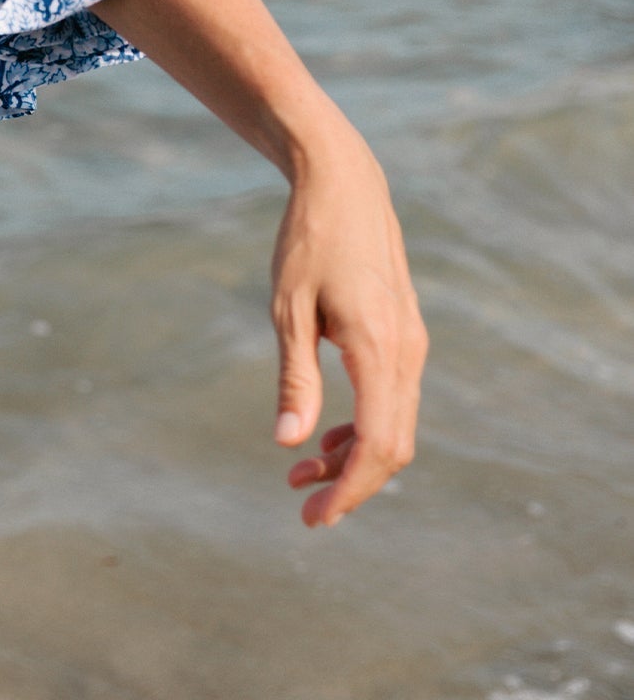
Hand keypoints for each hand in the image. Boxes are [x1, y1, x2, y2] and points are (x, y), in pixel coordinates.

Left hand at [271, 124, 426, 526]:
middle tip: (304, 509)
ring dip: (353, 456)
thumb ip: (294, 378)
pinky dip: (362, 424)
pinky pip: (392, 397)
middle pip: (392, 445)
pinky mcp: (403, 334)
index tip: (314, 517)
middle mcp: (408, 352)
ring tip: (300, 473)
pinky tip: (323, 434)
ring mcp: (411, 343)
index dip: (348, 488)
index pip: (376, 444)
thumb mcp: (288, 309)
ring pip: (394, 424)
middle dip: (351, 484)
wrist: (343, 183)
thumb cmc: (307, 241)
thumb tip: (288, 444)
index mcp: (380, 349)